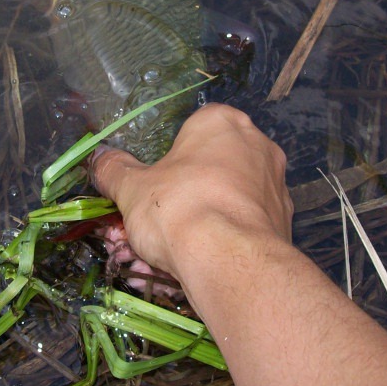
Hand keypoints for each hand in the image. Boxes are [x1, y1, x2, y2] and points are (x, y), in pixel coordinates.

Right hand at [89, 103, 292, 287]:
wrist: (230, 262)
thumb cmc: (179, 209)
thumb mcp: (133, 189)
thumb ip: (114, 170)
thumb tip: (101, 159)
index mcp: (222, 123)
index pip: (194, 126)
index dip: (172, 154)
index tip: (157, 180)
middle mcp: (258, 144)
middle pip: (216, 161)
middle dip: (191, 186)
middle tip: (165, 214)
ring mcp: (276, 182)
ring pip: (234, 193)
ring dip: (211, 211)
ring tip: (183, 243)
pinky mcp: (286, 220)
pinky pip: (249, 220)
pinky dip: (231, 233)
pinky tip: (210, 256)